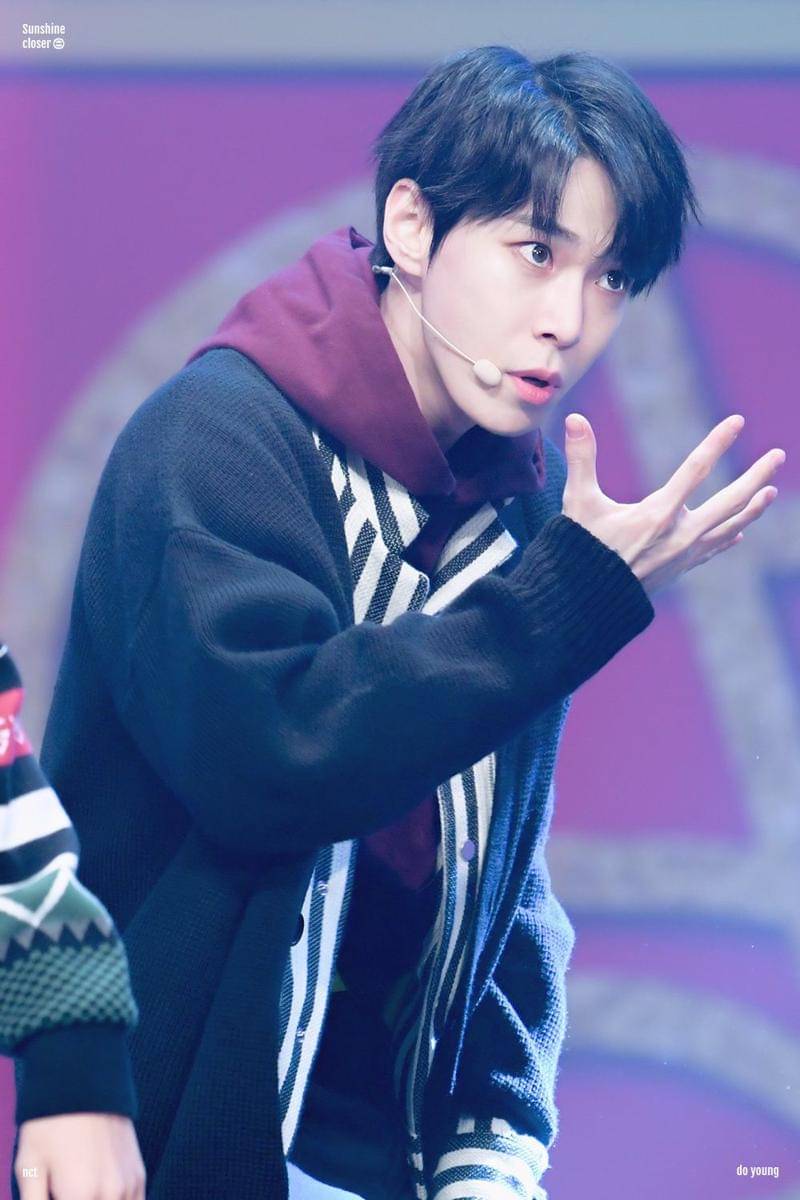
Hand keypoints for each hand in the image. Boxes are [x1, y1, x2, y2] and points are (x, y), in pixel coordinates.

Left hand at [15, 1113, 145, 1198]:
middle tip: (63, 1190)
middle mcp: (110, 1194)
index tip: (56, 1194)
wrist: (84, 1082)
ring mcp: (129, 1185)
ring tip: (81, 1189)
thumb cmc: (50, 1125)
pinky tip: (98, 1194)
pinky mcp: (138, 1175)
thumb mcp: (29, 1168)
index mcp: (80, 1197)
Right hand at [561, 412, 785, 596]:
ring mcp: (684, 554)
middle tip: (779, 456)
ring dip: (753, 508)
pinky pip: (712, 549)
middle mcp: (679, 534)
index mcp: (658, 513)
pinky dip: (729, 538)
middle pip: (731, 501)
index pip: (697, 469)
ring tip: (771, 491)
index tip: (738, 422)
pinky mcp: (680, 568)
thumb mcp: (579, 501)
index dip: (718, 442)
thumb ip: (581, 458)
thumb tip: (574, 418)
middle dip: (757, 476)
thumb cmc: (581, 548)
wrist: (586, 602)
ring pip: (730, 527)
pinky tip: (739, 533)